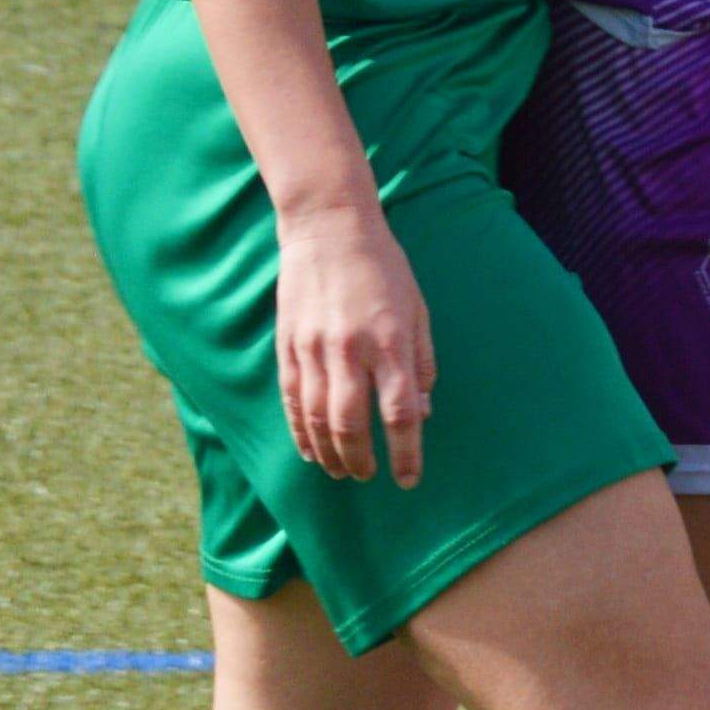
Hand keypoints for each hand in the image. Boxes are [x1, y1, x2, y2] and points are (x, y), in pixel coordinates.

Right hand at [271, 200, 433, 486]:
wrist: (329, 229)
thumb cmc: (384, 269)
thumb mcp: (418, 311)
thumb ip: (421, 363)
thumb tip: (422, 412)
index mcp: (390, 343)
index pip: (399, 413)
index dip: (405, 453)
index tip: (409, 480)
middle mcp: (350, 350)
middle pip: (351, 424)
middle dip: (361, 459)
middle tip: (369, 476)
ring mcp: (313, 349)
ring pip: (316, 418)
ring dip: (329, 453)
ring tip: (342, 472)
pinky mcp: (288, 345)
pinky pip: (293, 399)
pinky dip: (300, 431)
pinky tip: (310, 450)